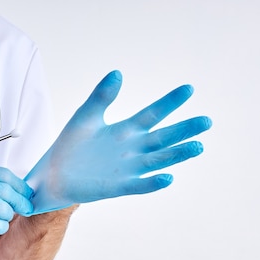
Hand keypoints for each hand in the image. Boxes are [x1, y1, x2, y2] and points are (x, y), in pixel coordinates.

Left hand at [25, 70, 211, 213]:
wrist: (53, 174)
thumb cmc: (69, 146)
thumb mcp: (86, 117)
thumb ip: (102, 97)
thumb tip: (117, 72)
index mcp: (126, 130)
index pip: (153, 114)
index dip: (170, 102)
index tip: (189, 88)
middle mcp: (132, 149)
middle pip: (163, 138)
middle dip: (184, 130)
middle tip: (206, 121)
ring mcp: (127, 169)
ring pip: (158, 161)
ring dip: (177, 154)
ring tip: (198, 145)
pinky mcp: (117, 187)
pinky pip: (139, 185)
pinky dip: (153, 183)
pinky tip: (167, 177)